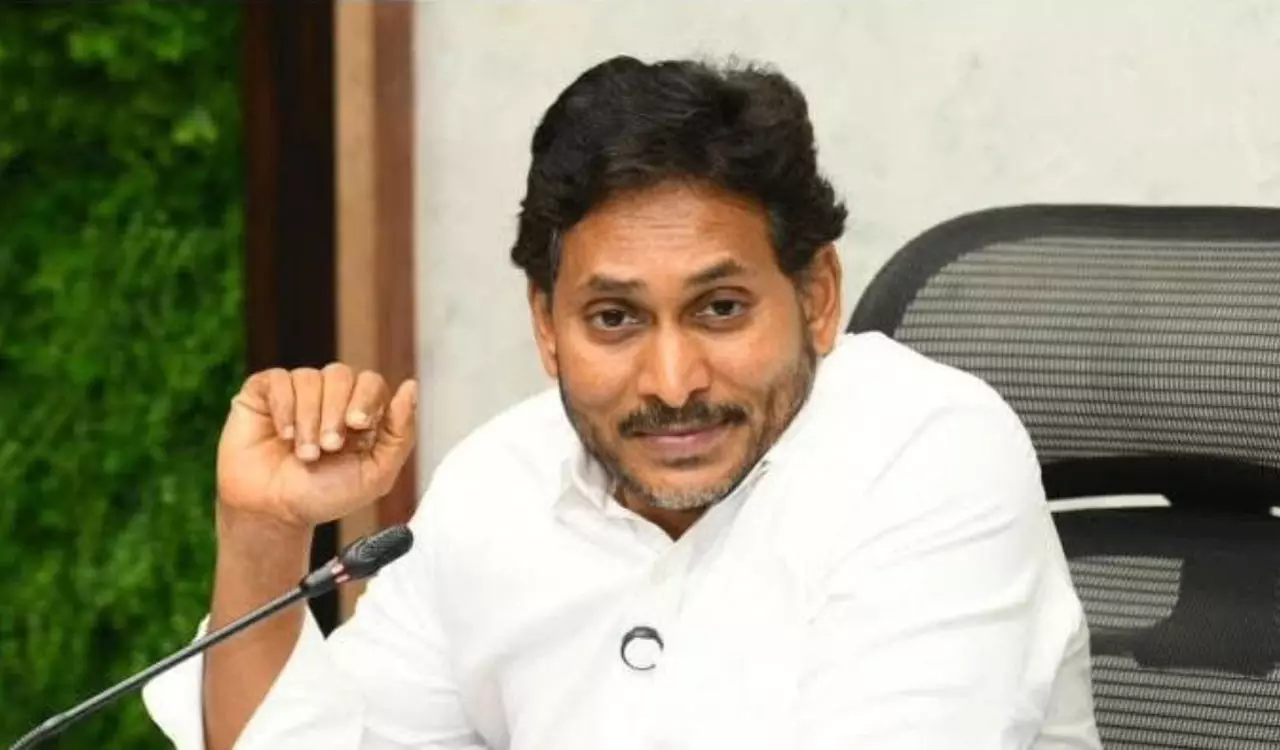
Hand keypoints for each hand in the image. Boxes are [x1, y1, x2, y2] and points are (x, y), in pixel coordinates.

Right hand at [215, 364, 417, 529]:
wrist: (273, 512)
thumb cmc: (323, 495)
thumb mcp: (375, 474)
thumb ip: (400, 433)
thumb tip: (411, 386)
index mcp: (359, 412)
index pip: (371, 382)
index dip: (365, 399)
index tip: (355, 425)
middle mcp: (329, 397)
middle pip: (341, 374)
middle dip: (335, 413)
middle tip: (328, 447)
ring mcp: (297, 392)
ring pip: (309, 378)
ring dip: (308, 419)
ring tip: (304, 454)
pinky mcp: (264, 393)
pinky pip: (278, 380)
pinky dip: (283, 408)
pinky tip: (283, 435)